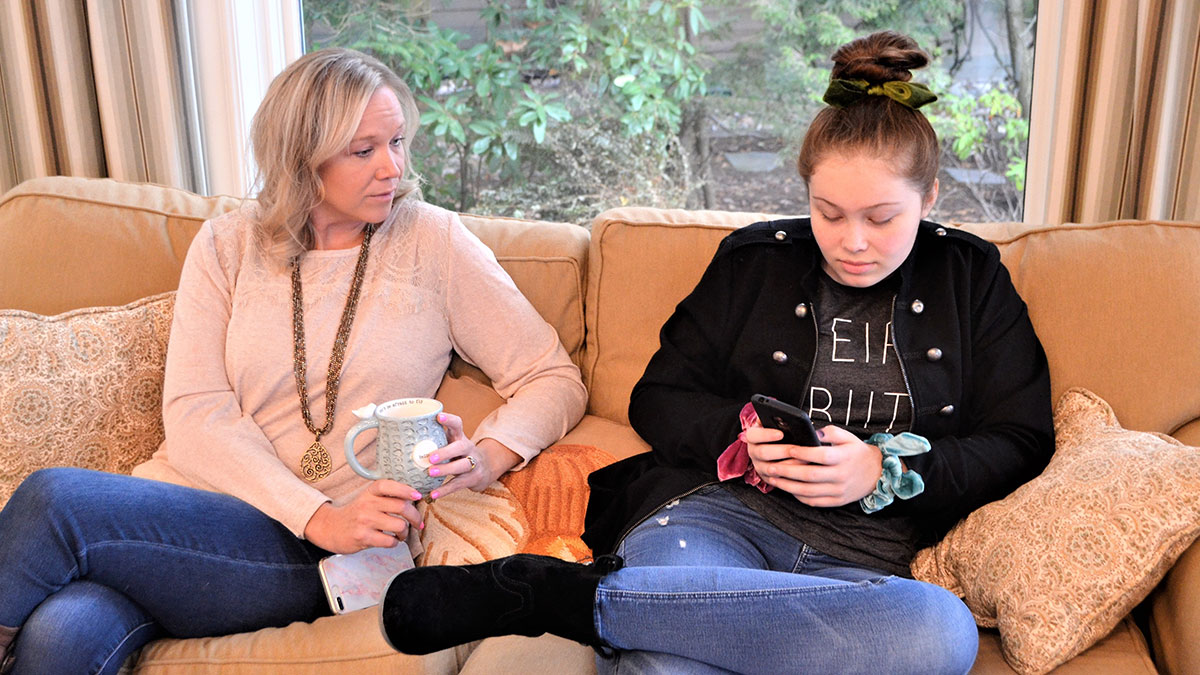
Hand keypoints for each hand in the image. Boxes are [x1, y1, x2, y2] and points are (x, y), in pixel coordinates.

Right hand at [303, 479, 423, 553]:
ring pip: (399, 525)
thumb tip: (413, 500)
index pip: (389, 486)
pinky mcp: (363, 537)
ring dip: (405, 532)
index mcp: (370, 492)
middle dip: (415, 517)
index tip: (417, 496)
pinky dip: (395, 543)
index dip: (406, 489)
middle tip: (417, 523)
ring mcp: (365, 521)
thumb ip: (386, 497)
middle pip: (401, 507)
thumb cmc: (356, 513)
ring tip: (401, 534)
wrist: (330, 528)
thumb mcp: (367, 498)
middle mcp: (367, 504)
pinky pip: (390, 541)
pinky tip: (391, 541)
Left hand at [424, 412, 521, 499]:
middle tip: (430, 457)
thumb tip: (404, 437)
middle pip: (460, 447)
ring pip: (462, 466)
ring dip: (445, 469)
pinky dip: (444, 490)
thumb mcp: (452, 444)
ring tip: (430, 473)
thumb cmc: (459, 455)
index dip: (449, 420)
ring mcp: (473, 464)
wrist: (486, 469)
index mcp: (460, 437)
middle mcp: (469, 448)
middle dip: (445, 452)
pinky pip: (458, 484)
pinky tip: (432, 494)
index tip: (438, 416)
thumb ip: (436, 440)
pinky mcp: (473, 479)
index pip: (457, 424)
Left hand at [744, 423, 882, 507]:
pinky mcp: (836, 501)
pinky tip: (787, 488)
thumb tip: (810, 432)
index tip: (788, 449)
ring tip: (773, 478)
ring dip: (788, 485)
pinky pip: (814, 501)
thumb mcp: (848, 437)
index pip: (821, 456)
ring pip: (809, 491)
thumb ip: (829, 432)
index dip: (803, 453)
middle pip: (810, 475)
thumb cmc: (856, 452)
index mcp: (843, 458)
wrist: (877, 473)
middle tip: (770, 466)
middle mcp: (841, 476)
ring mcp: (839, 491)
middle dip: (787, 471)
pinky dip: (798, 496)